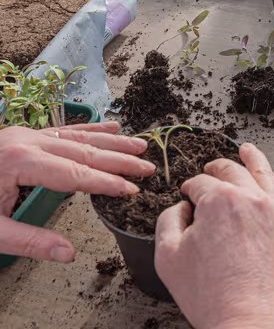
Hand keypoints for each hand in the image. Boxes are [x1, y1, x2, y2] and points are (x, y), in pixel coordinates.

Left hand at [0, 122, 154, 262]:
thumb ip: (29, 241)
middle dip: (120, 159)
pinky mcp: (28, 134)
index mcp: (20, 162)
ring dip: (113, 140)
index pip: (76, 174)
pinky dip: (92, 128)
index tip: (132, 189)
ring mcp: (29, 134)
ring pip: (80, 136)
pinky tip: (112, 126)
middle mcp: (28, 141)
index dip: (107, 182)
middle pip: (85, 151)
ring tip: (140, 144)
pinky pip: (67, 129)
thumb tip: (69, 254)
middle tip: (147, 166)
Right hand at [155, 143, 273, 328]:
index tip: (188, 195)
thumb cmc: (211, 295)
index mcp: (218, 201)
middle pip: (230, 170)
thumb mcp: (167, 256)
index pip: (200, 182)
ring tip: (247, 150)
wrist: (250, 324)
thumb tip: (181, 207)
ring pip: (262, 171)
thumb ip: (168, 220)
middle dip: (215, 168)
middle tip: (209, 171)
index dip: (190, 187)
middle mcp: (249, 198)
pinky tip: (272, 178)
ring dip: (251, 158)